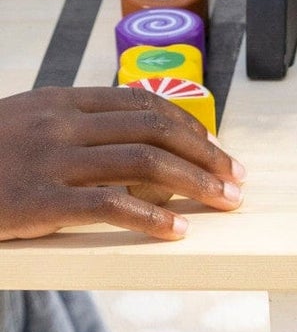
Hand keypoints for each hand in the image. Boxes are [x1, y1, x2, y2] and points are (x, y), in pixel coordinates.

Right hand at [0, 88, 245, 241]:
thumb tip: (138, 145)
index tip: (220, 149)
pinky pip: (111, 206)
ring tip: (223, 203)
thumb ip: (73, 127)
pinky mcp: (37, 202)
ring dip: (196, 183)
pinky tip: (175, 232)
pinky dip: (152, 219)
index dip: (192, 127)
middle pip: (157, 129)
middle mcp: (61, 123)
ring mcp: (49, 160)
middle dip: (208, 155)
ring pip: (146, 162)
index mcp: (60, 100)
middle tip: (237, 180)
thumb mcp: (24, 125)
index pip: (146, 103)